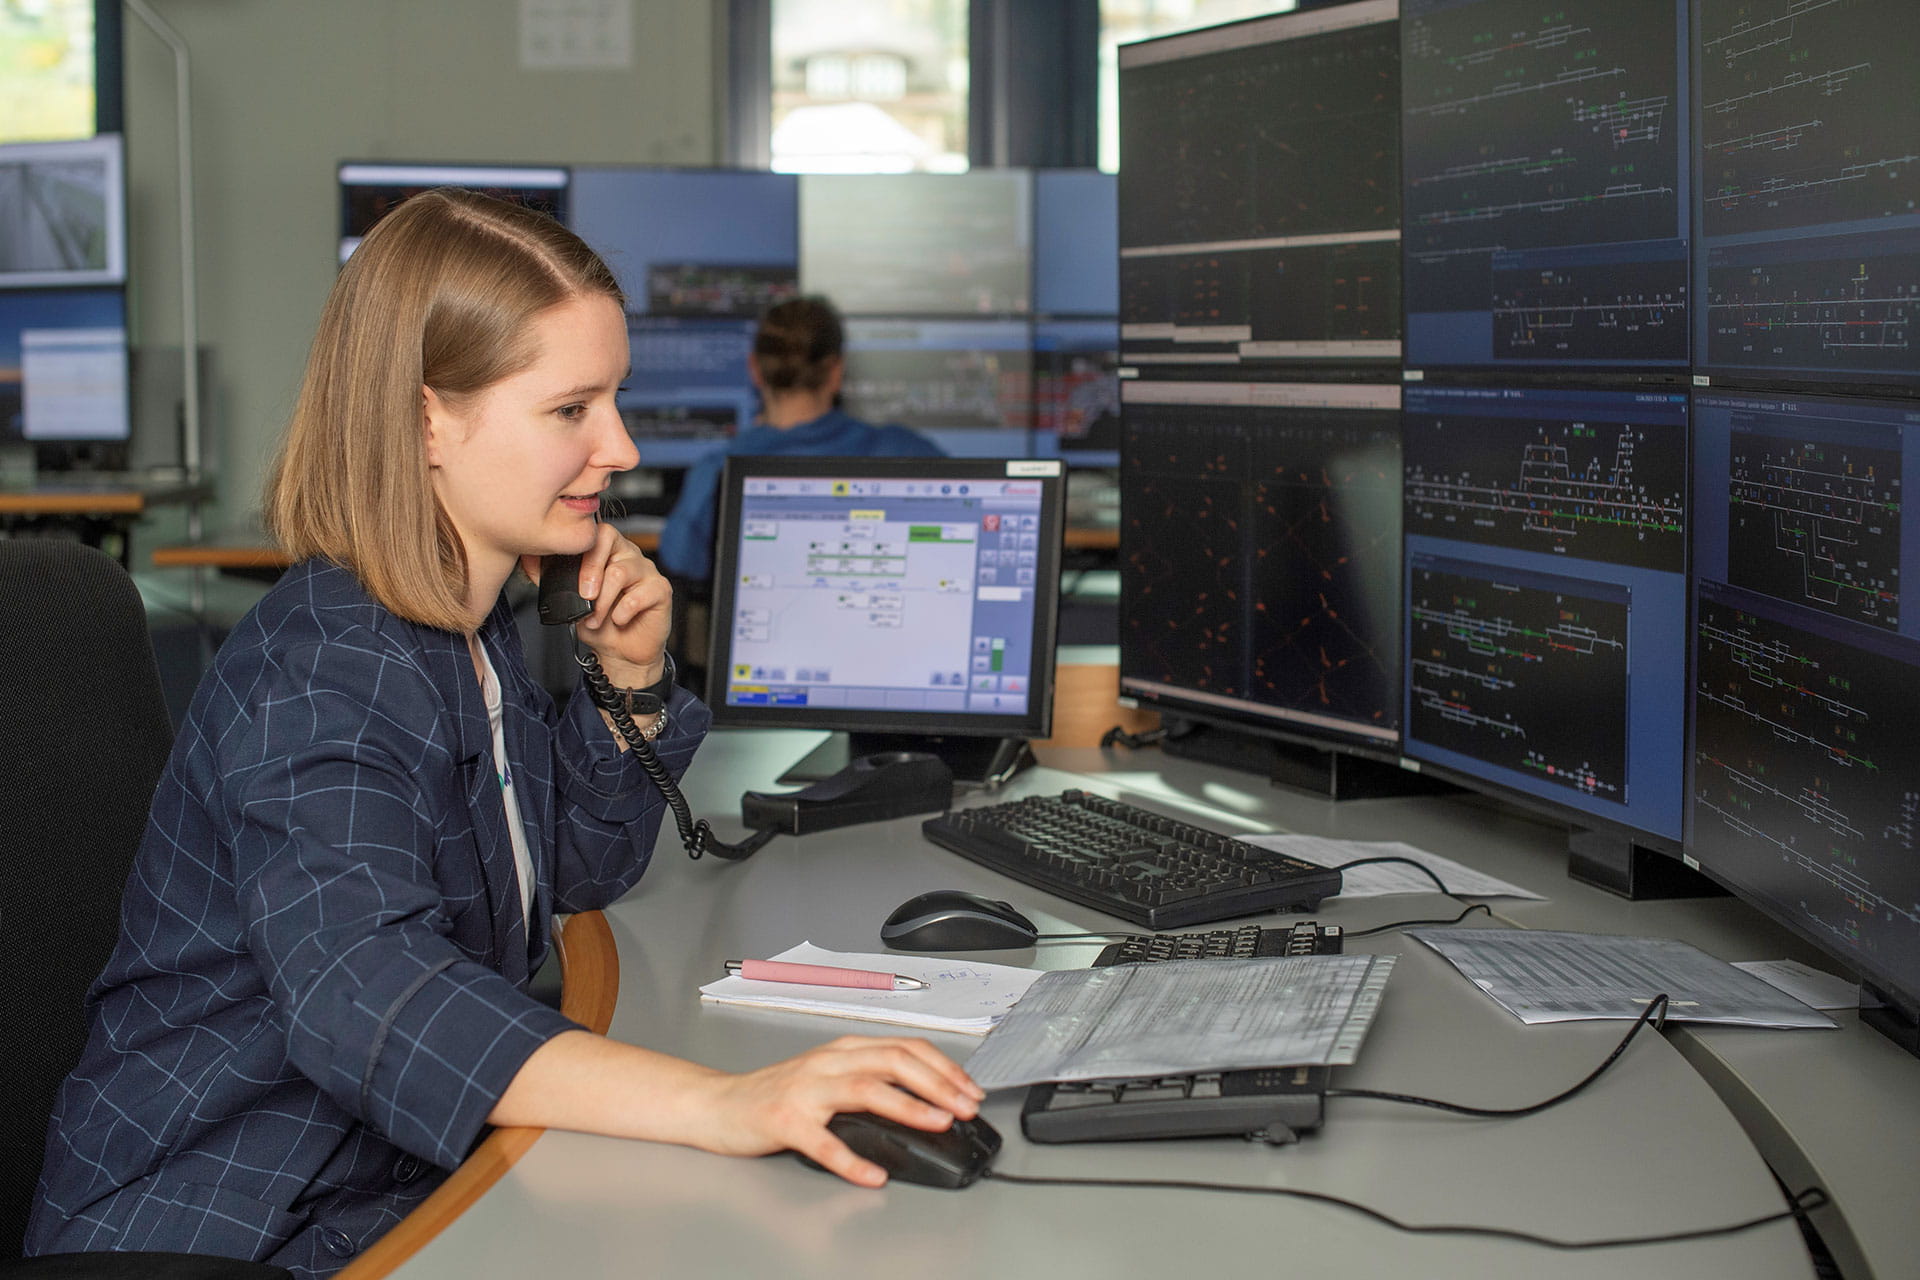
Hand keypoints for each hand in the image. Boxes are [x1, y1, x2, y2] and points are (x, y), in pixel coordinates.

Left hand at [524, 524, 671, 687]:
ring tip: (595, 618)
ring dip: (603, 600)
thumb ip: (556, 580)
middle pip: (610, 540)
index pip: (596, 531)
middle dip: (590, 571)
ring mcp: (647, 571)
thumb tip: (531, 566)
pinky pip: (640, 594)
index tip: (565, 576)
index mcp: (608, 551)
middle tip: (584, 597)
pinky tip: (618, 620)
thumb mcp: (570, 600)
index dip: (580, 549)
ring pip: (621, 571)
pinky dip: (623, 612)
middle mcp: (629, 555)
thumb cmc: (599, 623)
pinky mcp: (661, 590)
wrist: (621, 652)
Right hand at [693, 1036, 985, 1186]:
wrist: (718, 1105)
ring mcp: (805, 1090)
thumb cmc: (775, 1094)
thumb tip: (923, 1101)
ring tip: (937, 1123)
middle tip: (965, 1106)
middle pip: (892, 1061)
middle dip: (937, 1083)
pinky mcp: (784, 1120)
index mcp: (843, 1051)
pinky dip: (851, 1160)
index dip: (942, 1067)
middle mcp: (827, 1063)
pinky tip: (873, 1175)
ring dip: (908, 1106)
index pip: (903, 1047)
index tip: (969, 1090)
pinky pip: (823, 1142)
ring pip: (865, 1089)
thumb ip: (868, 1081)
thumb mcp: (827, 1077)